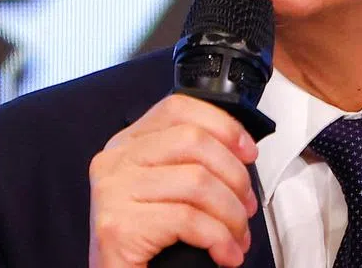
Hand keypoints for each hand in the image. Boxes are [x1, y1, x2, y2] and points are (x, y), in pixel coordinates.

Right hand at [88, 94, 259, 266]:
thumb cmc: (146, 242)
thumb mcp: (164, 189)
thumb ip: (189, 162)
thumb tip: (241, 153)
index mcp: (127, 144)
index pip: (178, 108)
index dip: (223, 125)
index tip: (247, 152)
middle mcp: (115, 161)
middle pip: (194, 141)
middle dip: (234, 175)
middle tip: (246, 206)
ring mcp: (113, 191)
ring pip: (197, 181)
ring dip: (231, 213)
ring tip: (237, 236)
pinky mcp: (118, 226)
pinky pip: (188, 219)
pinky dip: (219, 238)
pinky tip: (226, 253)